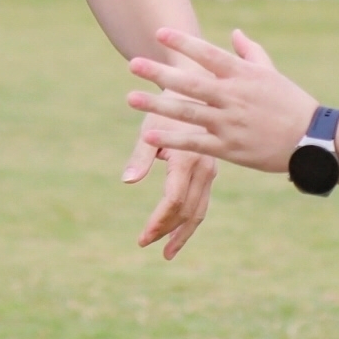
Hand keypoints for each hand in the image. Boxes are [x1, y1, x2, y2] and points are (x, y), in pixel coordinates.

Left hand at [121, 115, 217, 259]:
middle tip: (147, 245)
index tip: (142, 238)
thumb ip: (140, 157)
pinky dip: (190, 218)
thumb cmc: (167, 106)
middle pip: (189, 211)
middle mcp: (204, 167)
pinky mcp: (210, 170)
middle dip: (168, 232)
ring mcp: (210, 170)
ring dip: (183, 232)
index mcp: (188, 158)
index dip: (158, 222)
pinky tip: (179, 230)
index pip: (173, 201)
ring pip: (199, 209)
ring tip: (168, 251)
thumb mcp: (151, 128)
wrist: (196, 86)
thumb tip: (127, 181)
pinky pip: (202, 201)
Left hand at [126, 27, 319, 173]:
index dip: (183, 43)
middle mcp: (233, 96)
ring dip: (157, 105)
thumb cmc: (292, 103)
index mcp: (243, 75)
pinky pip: (195, 143)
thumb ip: (250, 52)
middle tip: (133, 64)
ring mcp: (229, 123)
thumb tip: (234, 32)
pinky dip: (172, 139)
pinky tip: (149, 134)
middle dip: (160, 73)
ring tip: (131, 98)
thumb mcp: (272, 73)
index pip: (208, 54)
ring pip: (187, 112)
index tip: (159, 33)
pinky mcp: (229, 148)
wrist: (312, 140)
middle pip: (190, 82)